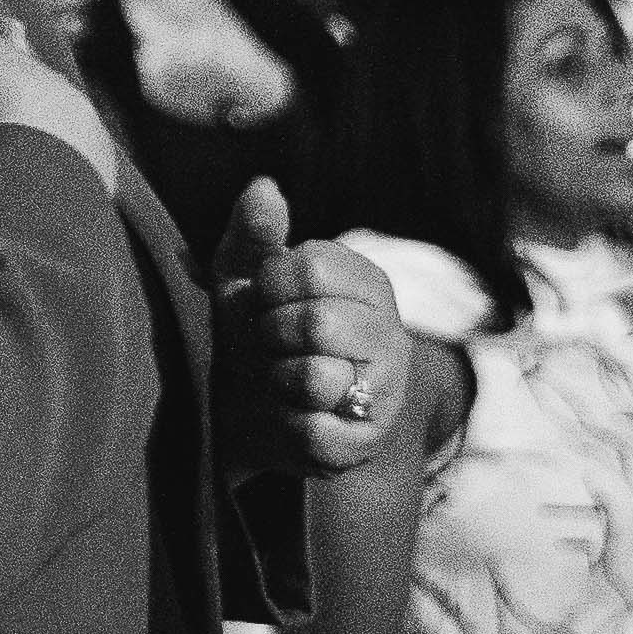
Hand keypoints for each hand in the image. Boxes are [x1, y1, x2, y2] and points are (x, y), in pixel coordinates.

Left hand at [219, 182, 411, 477]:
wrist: (242, 412)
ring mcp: (385, 394)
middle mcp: (391, 336)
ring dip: (275, 379)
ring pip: (315, 379)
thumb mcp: (241, 274)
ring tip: (280, 379)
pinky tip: (287, 417)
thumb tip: (264, 187)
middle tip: (271, 343)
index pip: (314, 267)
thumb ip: (254, 231)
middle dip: (272, 335)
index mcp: (368, 283)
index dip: (269, 286)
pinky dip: (282, 424)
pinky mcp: (364, 445)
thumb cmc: (251, 330)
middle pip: (318, 324)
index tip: (265, 299)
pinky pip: (311, 431)